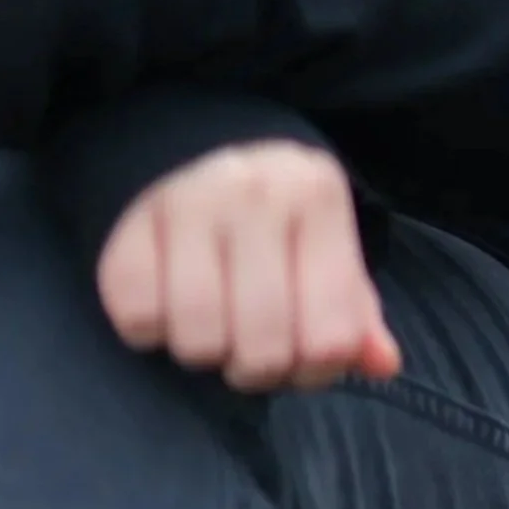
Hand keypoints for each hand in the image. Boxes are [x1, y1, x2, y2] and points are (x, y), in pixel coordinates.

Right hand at [95, 140, 402, 392]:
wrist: (187, 138)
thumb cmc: (270, 211)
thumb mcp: (321, 243)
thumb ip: (351, 308)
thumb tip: (381, 362)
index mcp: (316, 196)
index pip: (330, 339)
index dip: (313, 370)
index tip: (297, 347)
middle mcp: (255, 192)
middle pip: (261, 349)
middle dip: (253, 366)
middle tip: (245, 337)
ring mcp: (187, 201)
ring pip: (197, 341)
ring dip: (201, 349)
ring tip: (207, 314)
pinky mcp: (127, 219)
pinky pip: (137, 319)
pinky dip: (149, 328)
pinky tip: (164, 297)